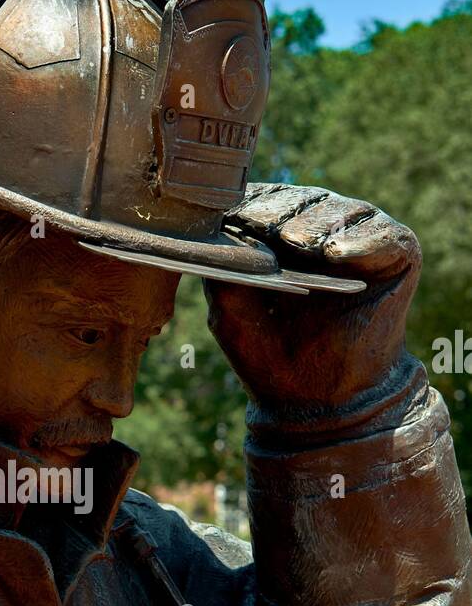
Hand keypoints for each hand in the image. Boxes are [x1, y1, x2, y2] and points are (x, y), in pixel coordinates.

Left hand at [205, 183, 423, 432]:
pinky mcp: (398, 254)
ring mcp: (360, 239)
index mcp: (278, 235)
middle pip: (302, 201)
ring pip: (342, 212)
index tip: (234, 216)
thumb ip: (221, 271)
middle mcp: (320, 229)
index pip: (265, 203)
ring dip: (319, 224)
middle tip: (271, 231)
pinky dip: (363, 241)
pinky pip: (385, 235)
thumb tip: (207, 231)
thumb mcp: (230, 311)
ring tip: (300, 241)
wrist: (315, 403)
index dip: (251, 206)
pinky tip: (337, 253)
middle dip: (283, 213)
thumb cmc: (267, 357)